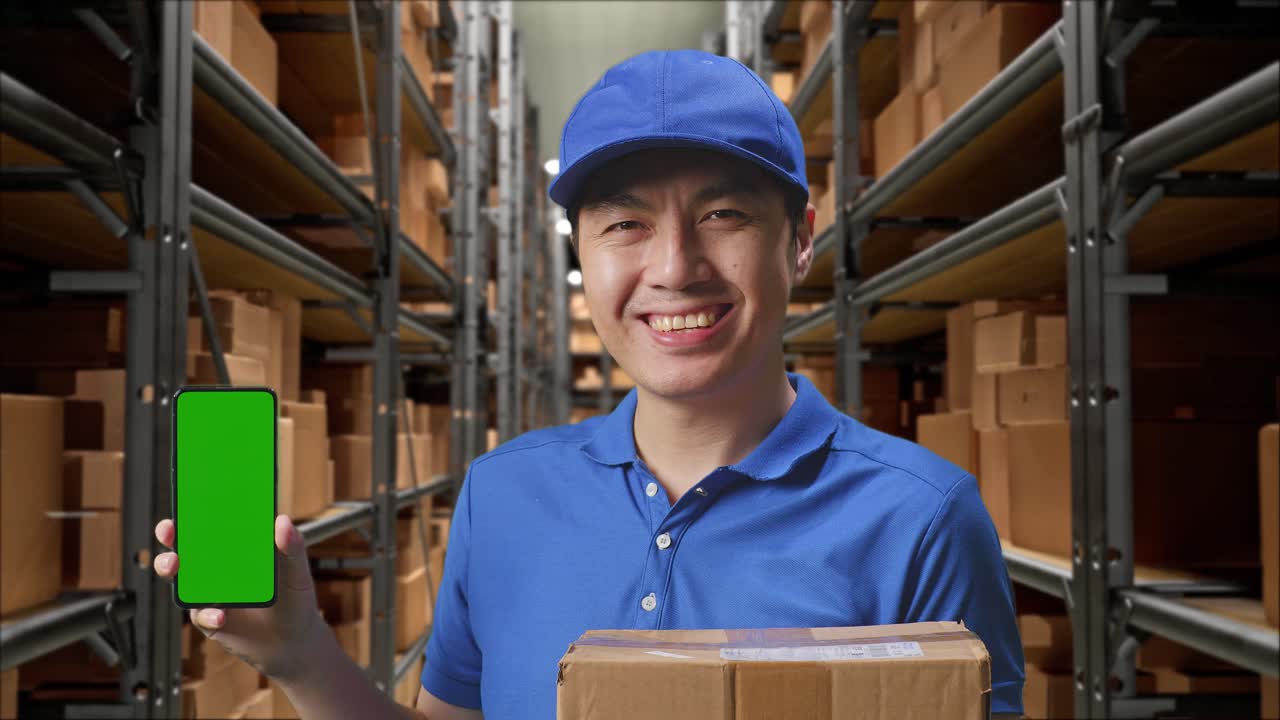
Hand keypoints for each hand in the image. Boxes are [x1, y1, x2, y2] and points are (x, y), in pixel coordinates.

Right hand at [153, 514, 325, 682]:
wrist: (293, 641)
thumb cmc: (295, 599)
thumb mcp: (297, 571)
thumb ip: (292, 547)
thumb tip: (282, 521)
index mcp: (237, 550)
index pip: (211, 527)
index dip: (195, 513)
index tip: (186, 502)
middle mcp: (217, 569)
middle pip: (185, 548)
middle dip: (170, 537)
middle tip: (170, 532)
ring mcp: (210, 594)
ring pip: (180, 579)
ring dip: (171, 569)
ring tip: (175, 566)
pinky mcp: (210, 619)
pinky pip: (199, 614)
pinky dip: (207, 613)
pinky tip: (220, 615)